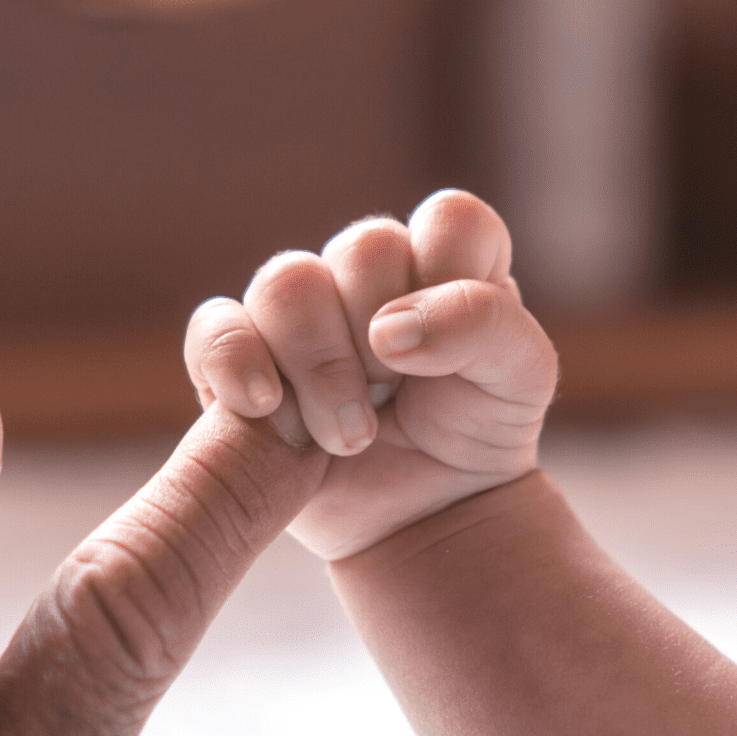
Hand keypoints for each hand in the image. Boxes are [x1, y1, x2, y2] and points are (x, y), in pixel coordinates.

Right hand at [184, 190, 557, 559]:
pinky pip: (213, 328)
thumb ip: (484, 324)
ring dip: (323, 366)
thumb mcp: (523, 378)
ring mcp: (302, 313)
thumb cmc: (479, 431)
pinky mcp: (244, 360)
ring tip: (352, 436)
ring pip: (287, 283)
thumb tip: (387, 329)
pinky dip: (236, 361)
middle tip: (400, 397)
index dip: (451, 279)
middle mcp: (369, 273)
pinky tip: (270, 407)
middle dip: (387, 337)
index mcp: (445, 259)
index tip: (454, 349)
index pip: (449, 219)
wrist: (430, 516)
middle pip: (364, 248)